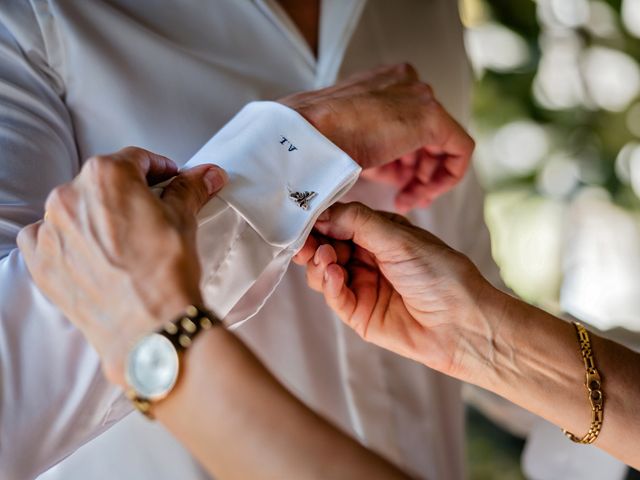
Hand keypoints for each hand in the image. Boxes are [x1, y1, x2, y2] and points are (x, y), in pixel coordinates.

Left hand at [17, 147, 226, 384]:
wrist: (149, 328)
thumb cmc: (165, 274)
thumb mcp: (184, 220)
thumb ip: (189, 189)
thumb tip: (205, 175)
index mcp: (106, 175)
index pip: (135, 159)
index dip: (157, 169)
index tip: (167, 181)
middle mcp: (69, 196)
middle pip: (102, 183)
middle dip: (127, 195)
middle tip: (149, 216)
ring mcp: (50, 229)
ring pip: (75, 209)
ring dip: (97, 217)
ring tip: (123, 243)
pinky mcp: (40, 261)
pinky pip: (48, 238)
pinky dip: (67, 240)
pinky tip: (92, 256)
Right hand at [280, 63, 474, 212]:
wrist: (306, 139)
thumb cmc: (313, 143)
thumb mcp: (343, 141)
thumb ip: (370, 147)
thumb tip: (383, 169)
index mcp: (382, 81)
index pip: (405, 123)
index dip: (402, 159)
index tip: (393, 184)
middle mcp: (405, 81)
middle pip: (424, 134)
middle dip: (414, 170)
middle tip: (402, 197)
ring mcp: (419, 96)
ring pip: (442, 143)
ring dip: (426, 178)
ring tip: (406, 200)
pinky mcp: (431, 117)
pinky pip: (459, 149)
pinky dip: (448, 176)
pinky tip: (424, 195)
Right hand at [293, 202, 504, 379]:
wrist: (462, 324)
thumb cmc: (440, 275)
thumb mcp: (399, 238)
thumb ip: (358, 222)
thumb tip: (322, 213)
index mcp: (380, 234)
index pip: (340, 221)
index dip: (322, 219)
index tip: (303, 216)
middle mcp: (368, 258)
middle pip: (327, 246)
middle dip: (313, 242)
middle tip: (304, 241)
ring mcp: (362, 286)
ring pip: (324, 272)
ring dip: (319, 263)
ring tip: (325, 257)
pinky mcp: (359, 314)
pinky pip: (335, 297)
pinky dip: (329, 284)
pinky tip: (334, 275)